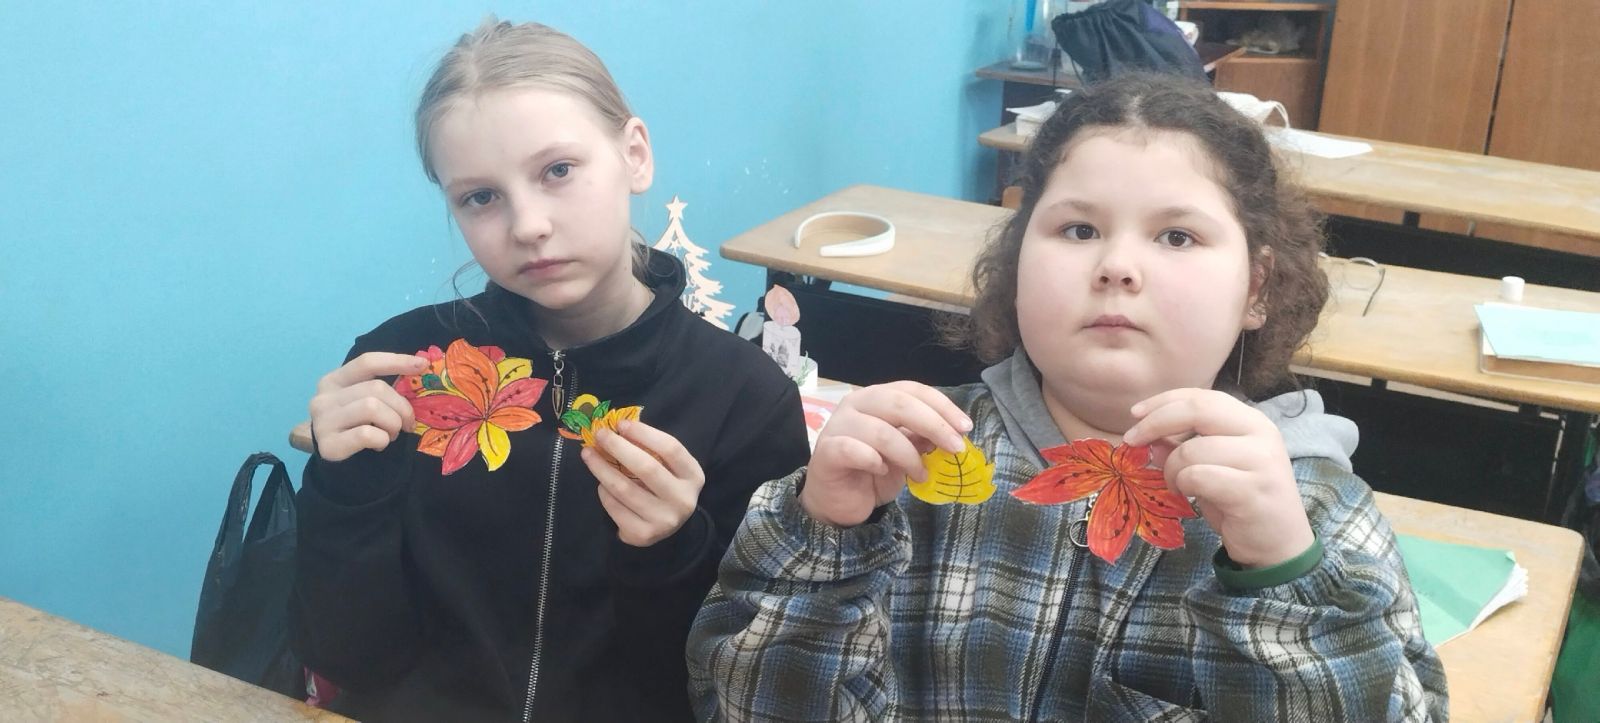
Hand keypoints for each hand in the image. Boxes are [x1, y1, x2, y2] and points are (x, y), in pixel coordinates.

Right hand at [309, 352, 427, 461]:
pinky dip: (382, 439)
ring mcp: (323, 421)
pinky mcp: (328, 445)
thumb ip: (380, 389)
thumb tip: (419, 367)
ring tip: (390, 435)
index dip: (397, 361)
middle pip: (376, 388)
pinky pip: (367, 434)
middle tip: (407, 424)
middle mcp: (324, 397)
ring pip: (372, 408)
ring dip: (392, 424)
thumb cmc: (354, 428)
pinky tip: (379, 445)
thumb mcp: (361, 402)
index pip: (367, 362)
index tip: (423, 364)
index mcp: (333, 381)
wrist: (333, 465)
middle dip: (401, 407)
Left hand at [584, 420, 705, 546]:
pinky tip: (601, 485)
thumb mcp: (668, 467)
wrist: (666, 526)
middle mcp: (683, 500)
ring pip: (625, 489)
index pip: (670, 449)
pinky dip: (604, 493)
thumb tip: (617, 429)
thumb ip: (650, 449)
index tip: (621, 424)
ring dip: (602, 468)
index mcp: (693, 476)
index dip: (644, 434)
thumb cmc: (664, 486)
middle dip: (618, 447)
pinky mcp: (643, 534)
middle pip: (647, 468)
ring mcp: (664, 520)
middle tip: (599, 435)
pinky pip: (615, 508)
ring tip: (589, 455)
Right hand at [800, 381, 971, 527]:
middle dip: (934, 425)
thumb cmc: (872, 471)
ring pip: (881, 431)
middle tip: (956, 448)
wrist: (838, 501)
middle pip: (899, 403)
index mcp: (876, 398)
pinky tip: (882, 471)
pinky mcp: (826, 451)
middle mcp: (855, 404)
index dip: (942, 406)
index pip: (912, 390)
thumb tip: (952, 433)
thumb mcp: (906, 454)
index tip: (965, 428)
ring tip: (921, 474)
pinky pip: (853, 450)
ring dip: (909, 455)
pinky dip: (874, 461)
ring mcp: (838, 426)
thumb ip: (922, 438)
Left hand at [1124, 388, 1313, 567]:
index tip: (1134, 413)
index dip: (1164, 401)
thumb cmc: (1241, 502)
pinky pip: (1198, 477)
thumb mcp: (1210, 467)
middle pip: (1196, 410)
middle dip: (1155, 423)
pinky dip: (1183, 486)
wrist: (1279, 545)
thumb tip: (1149, 438)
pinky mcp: (1253, 489)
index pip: (1202, 396)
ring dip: (1171, 469)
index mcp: (1251, 421)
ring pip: (1191, 449)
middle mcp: (1261, 433)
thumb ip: (1184, 447)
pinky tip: (1187, 497)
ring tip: (1176, 486)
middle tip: (1132, 441)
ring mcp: (1261, 460)